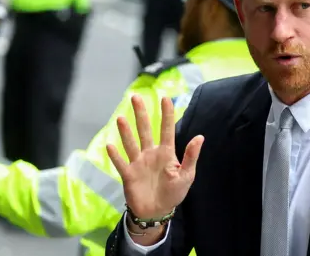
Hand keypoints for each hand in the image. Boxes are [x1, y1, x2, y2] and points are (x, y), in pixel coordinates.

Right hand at [107, 95, 203, 219]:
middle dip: (141, 114)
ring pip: (131, 143)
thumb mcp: (187, 175)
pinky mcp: (128, 174)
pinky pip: (120, 163)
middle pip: (145, 130)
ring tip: (120, 118)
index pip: (166, 129)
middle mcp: (150, 154)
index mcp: (166, 153)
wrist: (157, 212)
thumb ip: (191, 156)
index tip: (165, 98)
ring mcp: (138, 163)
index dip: (166, 114)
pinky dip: (115, 155)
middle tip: (135, 97)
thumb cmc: (174, 193)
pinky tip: (109, 145)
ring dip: (125, 132)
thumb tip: (200, 136)